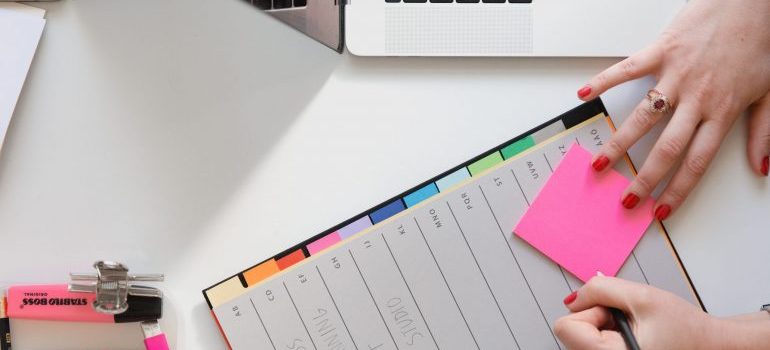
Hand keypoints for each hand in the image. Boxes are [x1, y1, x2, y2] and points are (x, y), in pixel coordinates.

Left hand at [554, 277, 715, 349]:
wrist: (712, 346)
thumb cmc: (686, 329)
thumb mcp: (643, 297)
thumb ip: (601, 290)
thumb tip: (574, 297)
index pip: (565, 327)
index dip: (588, 311)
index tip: (614, 312)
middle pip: (571, 332)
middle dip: (597, 318)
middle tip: (630, 320)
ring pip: (581, 337)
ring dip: (603, 326)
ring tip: (634, 329)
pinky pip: (592, 343)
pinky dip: (607, 334)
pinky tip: (631, 335)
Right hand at [577, 0, 769, 219]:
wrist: (751, 1)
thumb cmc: (760, 42)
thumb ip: (764, 132)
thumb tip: (761, 167)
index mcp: (722, 111)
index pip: (697, 162)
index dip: (678, 190)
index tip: (661, 210)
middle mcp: (697, 98)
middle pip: (665, 149)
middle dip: (643, 180)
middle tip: (625, 199)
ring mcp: (675, 75)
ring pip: (642, 118)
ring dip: (619, 144)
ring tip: (600, 163)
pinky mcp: (661, 51)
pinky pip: (626, 70)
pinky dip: (602, 81)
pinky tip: (584, 95)